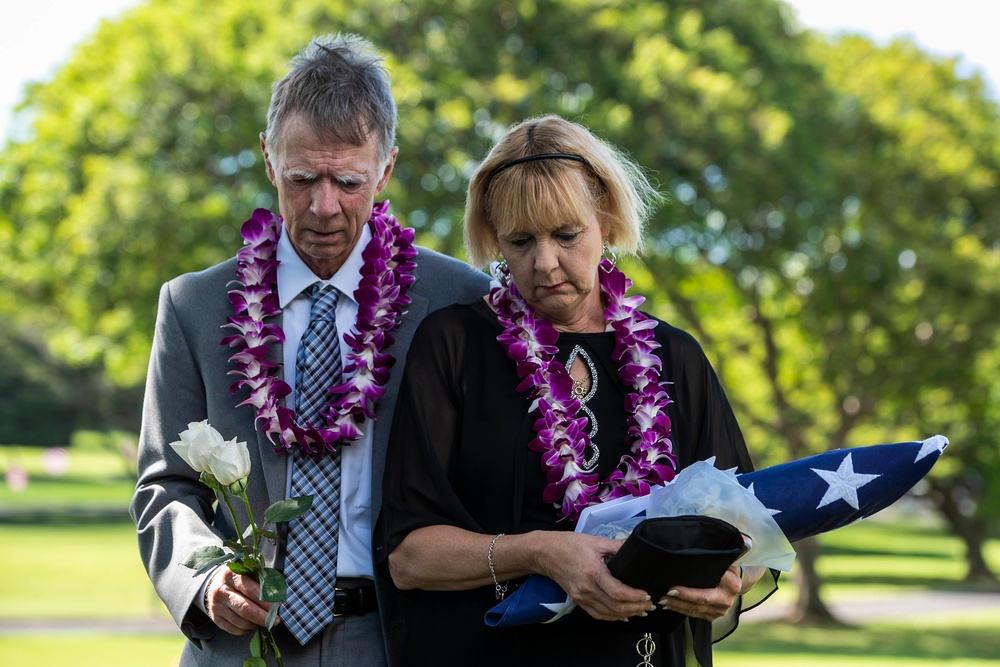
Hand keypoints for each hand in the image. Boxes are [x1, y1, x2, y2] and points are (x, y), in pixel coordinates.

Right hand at [204, 567, 275, 634]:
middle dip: (263, 617)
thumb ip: (262, 582)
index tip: (277, 605)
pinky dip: (246, 630)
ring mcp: (217, 606)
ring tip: (264, 621)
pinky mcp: (215, 619)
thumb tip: (276, 598)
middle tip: (275, 620)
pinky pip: (234, 630)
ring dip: (256, 624)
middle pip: (245, 609)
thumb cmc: (238, 579)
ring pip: (241, 622)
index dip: (266, 600)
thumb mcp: (249, 573)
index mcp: (232, 576)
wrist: (214, 584)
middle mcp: (222, 592)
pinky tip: (252, 624)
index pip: (251, 591)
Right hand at [535, 532, 654, 621]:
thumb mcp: (595, 541)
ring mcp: (581, 597)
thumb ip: (616, 546)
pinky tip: (622, 616)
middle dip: (636, 608)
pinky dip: (612, 617)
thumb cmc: (569, 544)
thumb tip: (635, 546)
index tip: (647, 595)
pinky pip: (597, 614)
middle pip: (615, 607)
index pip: (618, 593)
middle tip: (649, 605)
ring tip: (641, 611)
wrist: (545, 552)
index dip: (635, 597)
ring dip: (626, 615)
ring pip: (608, 614)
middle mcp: (587, 589)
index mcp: (593, 573)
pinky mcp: (577, 600)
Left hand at [656, 564, 741, 621]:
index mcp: (730, 585)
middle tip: (663, 597)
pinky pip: (695, 614)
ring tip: (663, 601)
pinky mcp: (714, 616)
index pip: (705, 592)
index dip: (687, 593)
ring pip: (695, 610)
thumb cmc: (725, 567)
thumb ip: (711, 561)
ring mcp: (720, 611)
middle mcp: (726, 601)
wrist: (737, 582)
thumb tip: (691, 557)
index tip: (672, 589)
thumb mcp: (722, 562)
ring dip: (677, 606)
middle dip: (678, 601)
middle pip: (698, 603)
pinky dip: (681, 610)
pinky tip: (671, 606)